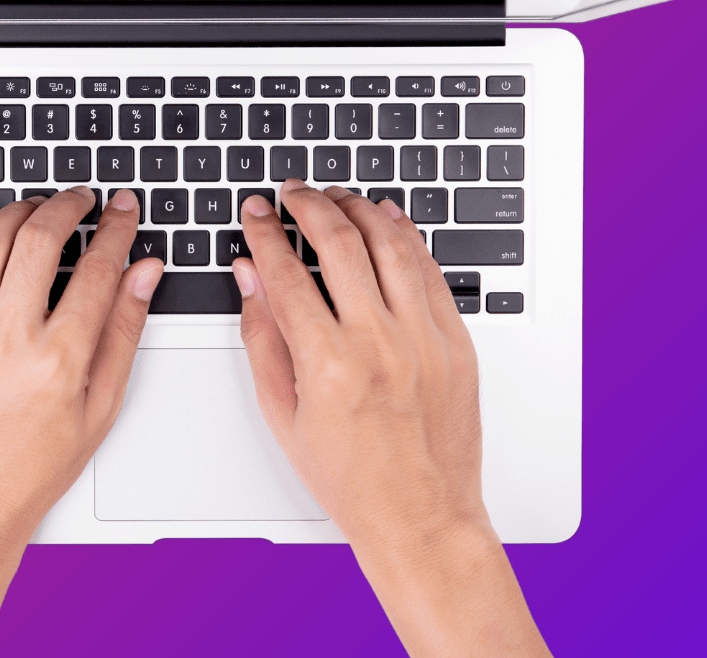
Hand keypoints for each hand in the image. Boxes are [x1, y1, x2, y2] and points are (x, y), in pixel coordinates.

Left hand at [0, 186, 162, 657]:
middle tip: (81, 198)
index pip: (96, 270)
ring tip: (37, 206)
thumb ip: (122, 332)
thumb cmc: (30, 469)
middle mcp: (5, 342)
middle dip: (67, 206)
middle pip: (39, 241)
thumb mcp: (98, 409)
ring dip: (17, 212)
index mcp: (58, 362)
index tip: (123, 209)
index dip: (116, 229)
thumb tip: (143, 272)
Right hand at [233, 181, 549, 656]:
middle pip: (340, 244)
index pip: (286, 274)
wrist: (421, 515)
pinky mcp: (457, 342)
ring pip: (391, 245)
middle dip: (310, 205)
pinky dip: (407, 237)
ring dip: (359, 210)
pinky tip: (387, 220)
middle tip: (292, 191)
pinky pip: (430, 272)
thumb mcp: (282, 413)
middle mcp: (379, 345)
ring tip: (337, 197)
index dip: (265, 234)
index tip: (256, 213)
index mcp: (328, 366)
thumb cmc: (349, 478)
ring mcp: (425, 340)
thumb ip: (262, 337)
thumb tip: (249, 278)